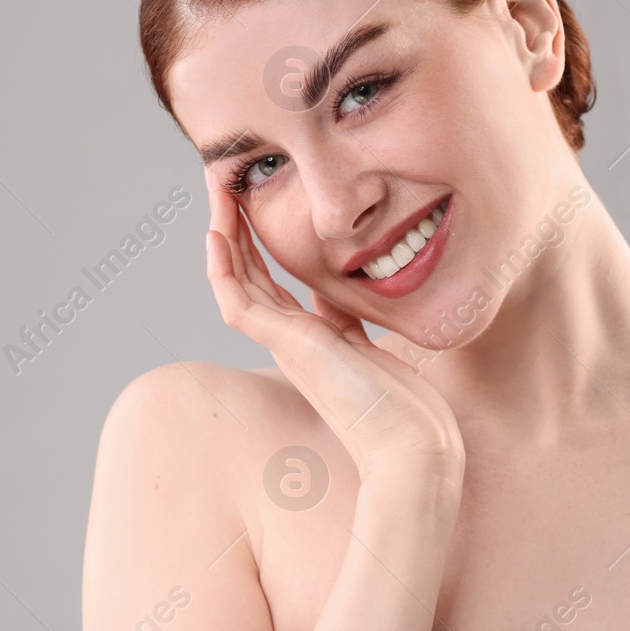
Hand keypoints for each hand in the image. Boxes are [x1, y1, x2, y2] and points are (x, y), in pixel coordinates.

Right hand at [201, 170, 465, 486]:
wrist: (413, 449)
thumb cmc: (409, 412)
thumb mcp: (380, 348)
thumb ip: (352, 320)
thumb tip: (338, 290)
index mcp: (315, 340)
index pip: (273, 283)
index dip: (259, 243)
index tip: (255, 202)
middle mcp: (294, 341)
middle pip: (248, 275)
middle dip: (236, 226)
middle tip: (223, 181)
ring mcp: (288, 345)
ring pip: (236, 281)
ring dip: (223, 233)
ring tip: (216, 187)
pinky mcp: (290, 347)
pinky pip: (239, 303)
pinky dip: (224, 269)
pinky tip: (217, 233)